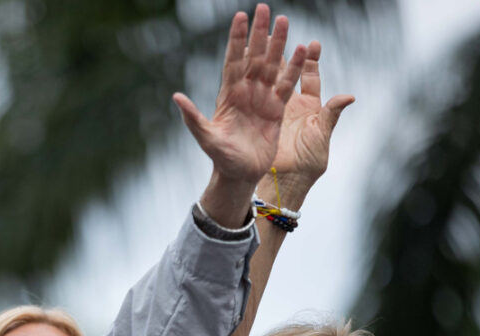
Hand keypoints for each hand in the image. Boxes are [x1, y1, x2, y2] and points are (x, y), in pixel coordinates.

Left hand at [174, 4, 306, 186]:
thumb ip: (193, 118)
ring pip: (272, 65)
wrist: (240, 174)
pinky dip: (293, 68)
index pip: (233, 60)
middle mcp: (246, 91)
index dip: (236, 39)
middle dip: (258, 33)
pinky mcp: (277, 109)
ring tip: (284, 21)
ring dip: (278, 44)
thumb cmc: (221, 158)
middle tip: (264, 8)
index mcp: (228, 94)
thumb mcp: (206, 138)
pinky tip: (302, 50)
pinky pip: (286, 84)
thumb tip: (176, 97)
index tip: (239, 16)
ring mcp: (262, 98)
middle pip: (254, 56)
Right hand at [258, 41, 353, 208]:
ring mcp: (274, 110)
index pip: (309, 77)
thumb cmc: (309, 162)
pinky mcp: (260, 118)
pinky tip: (248, 65)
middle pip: (288, 72)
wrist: (286, 181)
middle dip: (286, 51)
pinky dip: (252, 80)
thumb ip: (332, 114)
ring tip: (264, 40)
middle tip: (283, 31)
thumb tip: (349, 96)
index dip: (311, 60)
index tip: (313, 43)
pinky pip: (256, 95)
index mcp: (310, 107)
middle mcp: (292, 105)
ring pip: (270, 79)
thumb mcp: (322, 135)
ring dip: (267, 60)